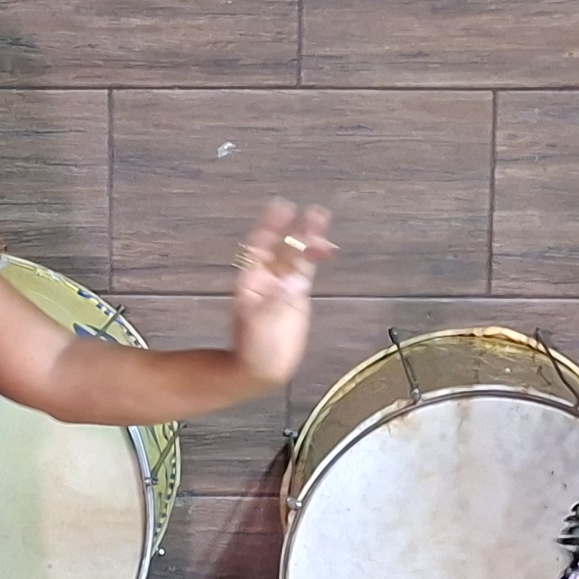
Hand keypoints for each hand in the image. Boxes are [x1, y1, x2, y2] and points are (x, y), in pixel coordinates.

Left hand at [227, 201, 333, 390]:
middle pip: (283, 248)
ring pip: (297, 257)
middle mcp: (266, 280)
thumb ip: (277, 304)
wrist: (258, 372)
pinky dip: (315, 258)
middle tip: (315, 212)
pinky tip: (326, 249)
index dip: (270, 227)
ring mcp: (282, 286)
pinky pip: (306, 271)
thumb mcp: (261, 329)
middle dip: (297, 229)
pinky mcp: (297, 297)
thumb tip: (294, 281)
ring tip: (323, 221)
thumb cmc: (253, 353)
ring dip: (309, 240)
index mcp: (251, 283)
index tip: (282, 207)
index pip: (260, 247)